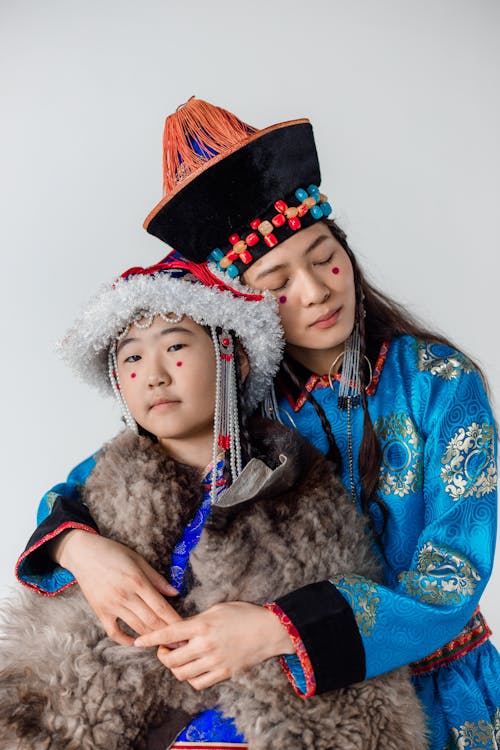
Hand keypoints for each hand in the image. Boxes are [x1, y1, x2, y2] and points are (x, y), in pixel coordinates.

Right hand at [51, 529, 180, 644]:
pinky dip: (126, 641)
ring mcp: (112, 606)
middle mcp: (125, 596)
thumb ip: (157, 579)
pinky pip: (114, 633)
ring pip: (136, 628)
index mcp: (137, 581)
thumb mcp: (138, 560)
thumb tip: (175, 593)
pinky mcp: (101, 612)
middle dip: (168, 634)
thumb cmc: (113, 552)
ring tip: (164, 644)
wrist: (83, 553)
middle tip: (180, 643)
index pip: (161, 607)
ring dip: (152, 638)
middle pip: (151, 621)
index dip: (175, 621)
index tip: (185, 630)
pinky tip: (136, 642)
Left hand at [134, 601, 294, 689]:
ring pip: (182, 673)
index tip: (138, 642)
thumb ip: (196, 620)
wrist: (269, 630)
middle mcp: (205, 644)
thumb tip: (179, 630)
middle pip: (170, 659)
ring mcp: (214, 661)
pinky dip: (191, 679)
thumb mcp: (217, 609)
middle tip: (165, 650)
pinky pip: (198, 683)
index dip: (149, 638)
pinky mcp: (223, 673)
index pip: (168, 633)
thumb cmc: (244, 614)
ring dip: (175, 668)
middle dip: (162, 655)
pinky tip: (193, 669)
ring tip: (178, 659)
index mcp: (201, 624)